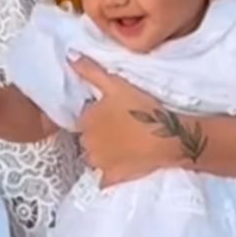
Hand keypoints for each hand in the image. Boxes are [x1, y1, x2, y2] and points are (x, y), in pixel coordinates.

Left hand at [70, 57, 185, 185]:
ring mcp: (99, 163)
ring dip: (103, 153)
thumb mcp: (116, 84)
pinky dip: (108, 175)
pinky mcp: (112, 177)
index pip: (84, 119)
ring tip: (124, 146)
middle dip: (98, 135)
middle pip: (87, 139)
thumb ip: (91, 71)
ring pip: (94, 158)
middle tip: (120, 130)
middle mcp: (86, 143)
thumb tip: (69, 57)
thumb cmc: (141, 108)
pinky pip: (103, 179)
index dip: (97, 117)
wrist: (166, 137)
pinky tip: (119, 167)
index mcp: (86, 120)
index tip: (113, 115)